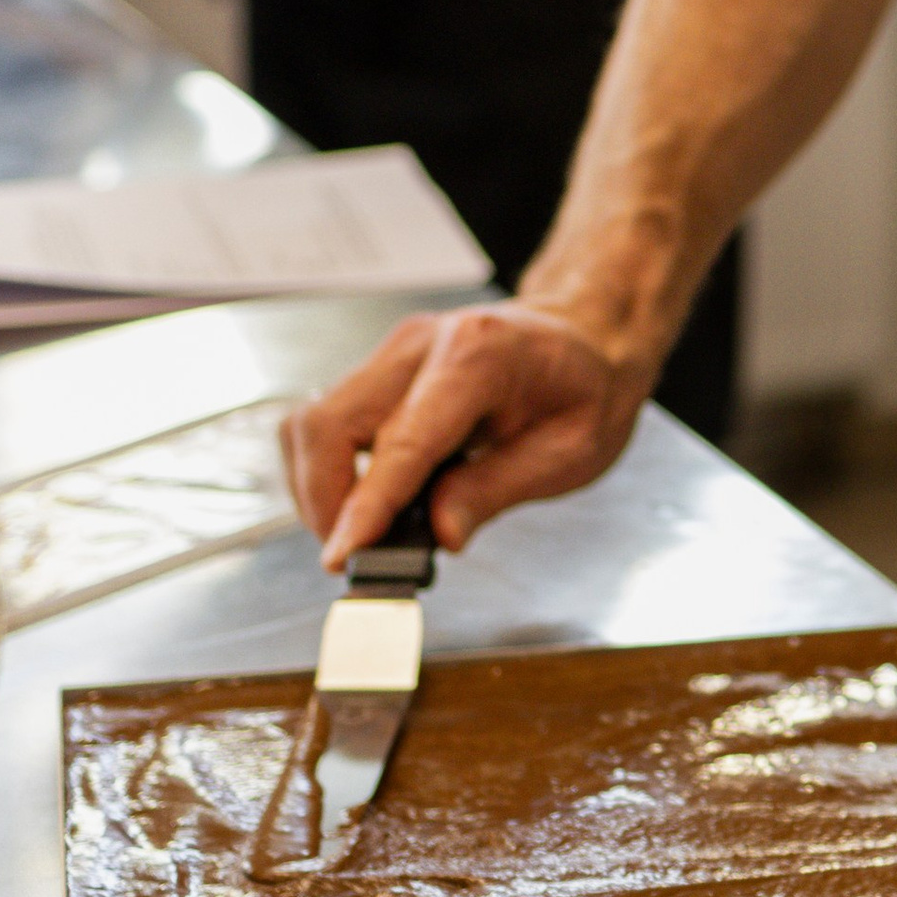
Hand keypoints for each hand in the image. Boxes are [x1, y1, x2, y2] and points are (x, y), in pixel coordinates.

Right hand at [282, 298, 654, 566]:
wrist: (582, 340)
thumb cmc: (584, 388)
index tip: (343, 555)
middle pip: (330, 424)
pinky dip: (329, 471)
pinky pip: (325, 421)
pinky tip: (368, 499)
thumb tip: (440, 534)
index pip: (403, 439)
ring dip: (320, 489)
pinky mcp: (377, 371)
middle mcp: (421, 345)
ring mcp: (392, 354)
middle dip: (326, 503)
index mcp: (479, 355)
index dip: (367, 503)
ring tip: (365, 532)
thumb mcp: (570, 449)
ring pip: (312, 423)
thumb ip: (498, 489)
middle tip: (357, 557)